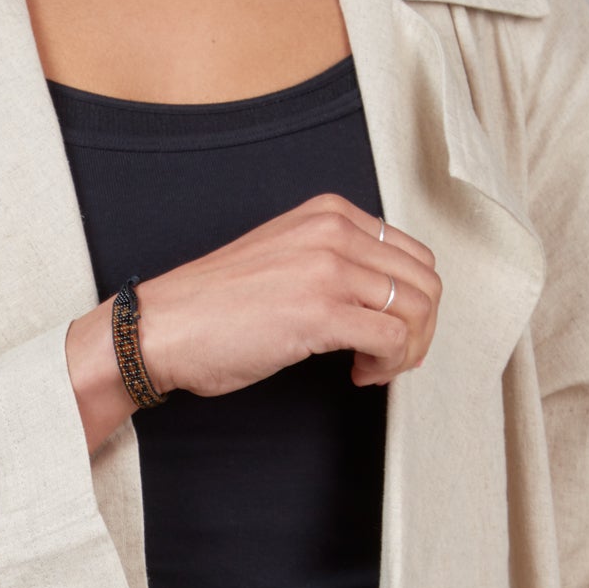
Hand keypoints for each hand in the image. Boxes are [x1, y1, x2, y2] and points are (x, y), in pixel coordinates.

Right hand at [65, 194, 440, 449]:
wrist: (163, 328)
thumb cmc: (214, 307)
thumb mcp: (285, 258)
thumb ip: (335, 264)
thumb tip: (385, 302)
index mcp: (329, 214)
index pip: (412, 254)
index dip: (413, 303)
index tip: (392, 333)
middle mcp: (334, 231)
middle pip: (424, 282)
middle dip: (420, 329)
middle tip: (393, 358)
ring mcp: (328, 269)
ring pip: (415, 311)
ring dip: (405, 351)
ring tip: (372, 368)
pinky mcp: (321, 311)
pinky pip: (392, 338)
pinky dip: (387, 365)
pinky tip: (359, 374)